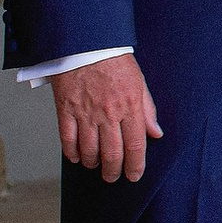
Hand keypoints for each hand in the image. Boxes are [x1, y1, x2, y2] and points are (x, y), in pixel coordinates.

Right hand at [52, 54, 161, 182]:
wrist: (86, 44)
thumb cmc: (114, 61)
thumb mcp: (139, 83)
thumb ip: (148, 110)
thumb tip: (156, 133)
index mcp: (130, 105)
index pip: (135, 144)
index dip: (135, 165)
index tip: (134, 176)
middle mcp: (109, 113)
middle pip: (112, 153)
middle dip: (114, 171)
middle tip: (113, 177)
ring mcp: (85, 113)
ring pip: (89, 151)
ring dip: (93, 164)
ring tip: (96, 166)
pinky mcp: (65, 110)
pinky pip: (68, 140)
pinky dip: (72, 153)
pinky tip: (77, 158)